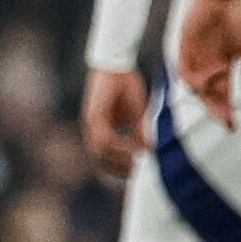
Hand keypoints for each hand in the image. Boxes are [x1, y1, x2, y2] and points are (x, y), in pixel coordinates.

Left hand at [80, 67, 148, 181]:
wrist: (117, 65)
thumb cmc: (126, 87)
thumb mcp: (136, 114)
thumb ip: (139, 133)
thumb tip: (149, 151)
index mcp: (101, 129)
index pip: (105, 156)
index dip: (118, 168)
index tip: (135, 175)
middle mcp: (93, 128)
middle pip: (100, 159)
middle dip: (118, 169)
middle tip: (137, 175)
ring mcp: (91, 122)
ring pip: (100, 151)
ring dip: (119, 160)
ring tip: (137, 164)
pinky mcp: (94, 115)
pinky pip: (104, 138)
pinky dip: (119, 146)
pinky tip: (134, 149)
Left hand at [173, 0, 240, 129]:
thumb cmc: (237, 17)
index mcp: (224, 66)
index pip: (224, 94)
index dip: (227, 111)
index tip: (233, 126)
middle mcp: (209, 66)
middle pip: (209, 95)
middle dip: (217, 110)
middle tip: (226, 121)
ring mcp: (196, 58)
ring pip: (197, 86)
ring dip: (206, 97)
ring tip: (218, 105)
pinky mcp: (184, 48)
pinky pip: (183, 69)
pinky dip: (191, 79)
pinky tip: (200, 87)